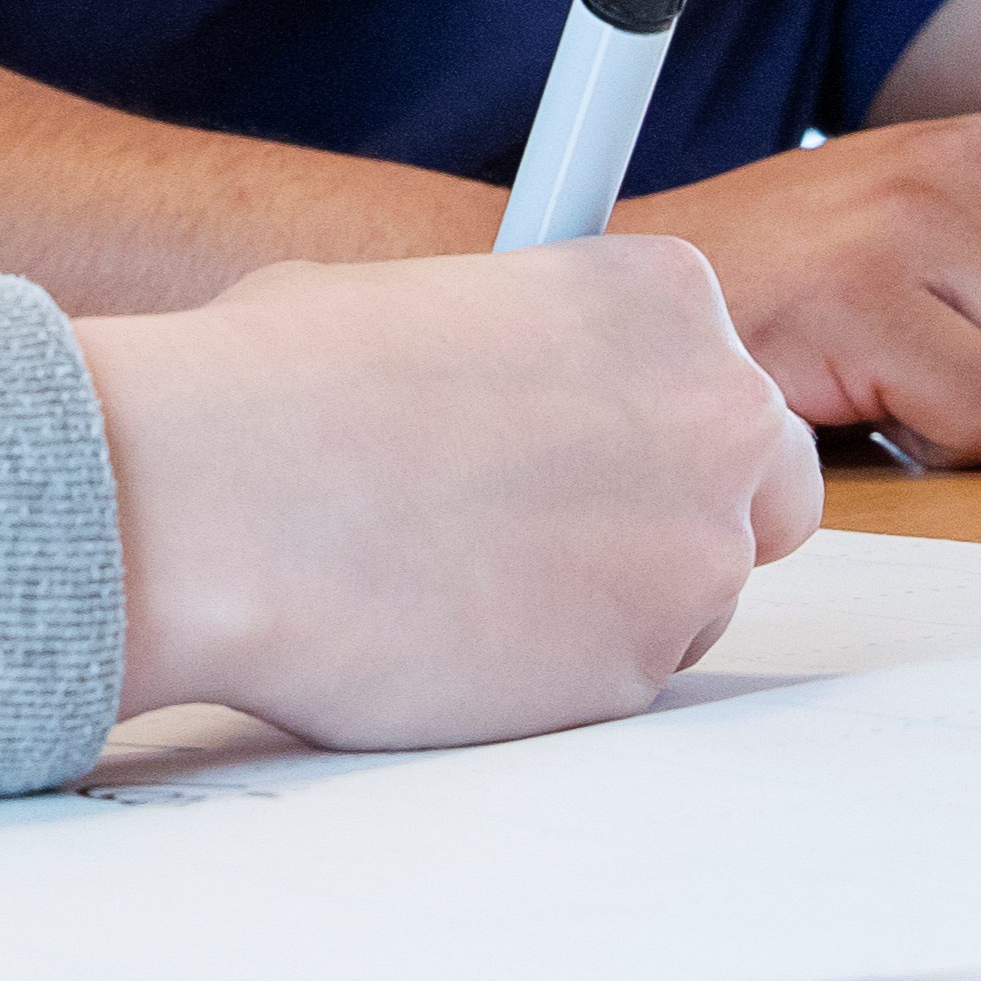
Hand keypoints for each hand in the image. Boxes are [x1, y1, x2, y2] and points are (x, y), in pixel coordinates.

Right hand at [75, 240, 820, 748]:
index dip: (652, 425)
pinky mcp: (634, 673)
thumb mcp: (416, 301)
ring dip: (611, 603)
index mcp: (664, 298)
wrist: (213, 499)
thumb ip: (518, 346)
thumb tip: (508, 388)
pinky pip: (619, 683)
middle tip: (567, 531)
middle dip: (685, 514)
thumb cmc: (276, 386)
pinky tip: (445, 637)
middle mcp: (711, 414)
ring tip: (463, 583)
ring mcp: (688, 552)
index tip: (590, 448)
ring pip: (695, 600)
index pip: (724, 378)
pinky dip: (553, 675)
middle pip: (768, 492)